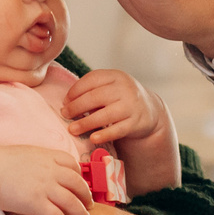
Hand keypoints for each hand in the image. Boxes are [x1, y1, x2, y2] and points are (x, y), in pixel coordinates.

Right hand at [0, 144, 94, 214]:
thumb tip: (44, 168)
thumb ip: (39, 161)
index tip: (81, 185)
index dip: (80, 177)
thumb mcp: (25, 154)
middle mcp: (51, 171)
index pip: (73, 165)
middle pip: (78, 185)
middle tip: (89, 207)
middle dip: (87, 198)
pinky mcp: (36, 204)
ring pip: (73, 203)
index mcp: (48, 156)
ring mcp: (45, 187)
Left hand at [63, 67, 181, 194]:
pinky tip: (93, 138)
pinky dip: (104, 134)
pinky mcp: (136, 122)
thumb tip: (67, 103)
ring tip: (72, 129)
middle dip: (77, 107)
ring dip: (86, 122)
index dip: (75, 91)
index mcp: (115, 76)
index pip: (92, 80)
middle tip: (64, 115)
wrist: (149, 110)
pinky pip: (118, 129)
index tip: (65, 101)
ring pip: (105, 114)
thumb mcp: (110, 88)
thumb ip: (92, 91)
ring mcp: (131, 105)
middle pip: (96, 97)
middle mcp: (125, 88)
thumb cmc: (120, 98)